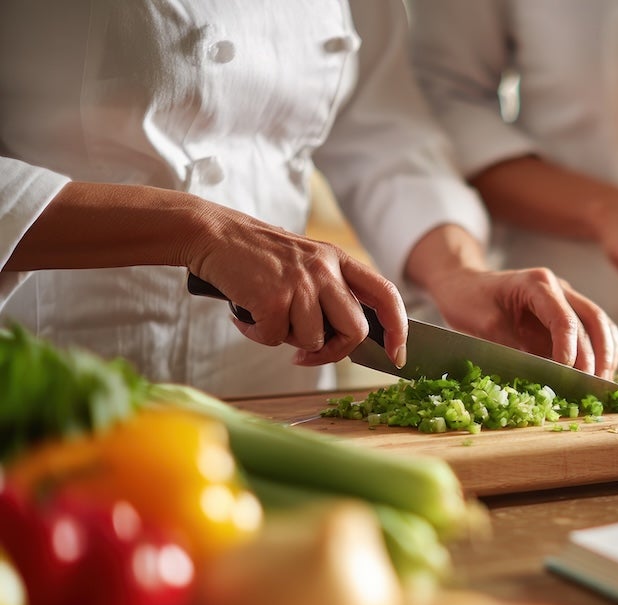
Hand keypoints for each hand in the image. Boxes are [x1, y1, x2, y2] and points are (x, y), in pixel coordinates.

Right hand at [184, 202, 406, 368]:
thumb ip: (329, 292)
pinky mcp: (273, 298)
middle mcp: (325, 270)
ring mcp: (300, 283)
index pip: (386, 295)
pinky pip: (274, 339)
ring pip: (314, 339)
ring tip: (267, 316)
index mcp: (338, 260)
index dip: (398, 328)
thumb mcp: (306, 263)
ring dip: (288, 339)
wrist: (214, 233)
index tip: (397, 352)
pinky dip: (257, 335)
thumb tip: (345, 339)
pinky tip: (247, 314)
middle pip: (356, 330)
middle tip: (309, 353)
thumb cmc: (258, 256)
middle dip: (335, 351)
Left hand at [430, 267, 617, 379]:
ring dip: (606, 353)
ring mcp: (566, 298)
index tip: (569, 375)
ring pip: (601, 323)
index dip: (570, 348)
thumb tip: (541, 376)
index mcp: (537, 284)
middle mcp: (558, 287)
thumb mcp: (484, 326)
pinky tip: (601, 372)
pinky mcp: (567, 312)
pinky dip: (602, 350)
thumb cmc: (470, 300)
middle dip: (598, 355)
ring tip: (603, 383)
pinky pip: (595, 329)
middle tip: (594, 386)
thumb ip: (513, 348)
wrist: (464, 284)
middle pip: (593, 319)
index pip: (564, 318)